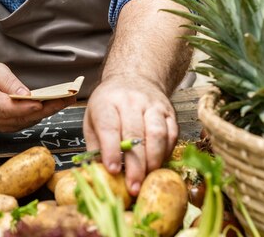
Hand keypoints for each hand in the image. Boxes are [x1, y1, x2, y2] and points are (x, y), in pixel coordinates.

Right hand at [0, 62, 76, 131]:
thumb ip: (7, 82)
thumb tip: (26, 94)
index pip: (6, 108)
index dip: (24, 107)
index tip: (40, 102)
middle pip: (22, 117)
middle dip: (47, 108)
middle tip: (67, 97)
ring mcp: (4, 125)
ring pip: (29, 121)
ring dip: (50, 110)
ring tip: (69, 97)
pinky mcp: (13, 126)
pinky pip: (30, 120)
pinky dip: (46, 112)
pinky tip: (60, 102)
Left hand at [83, 75, 177, 195]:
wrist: (133, 78)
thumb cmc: (108, 104)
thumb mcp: (92, 119)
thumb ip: (95, 145)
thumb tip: (98, 173)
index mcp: (107, 102)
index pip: (109, 127)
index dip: (111, 150)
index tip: (113, 170)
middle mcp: (130, 101)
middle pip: (135, 133)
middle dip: (135, 164)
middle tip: (133, 186)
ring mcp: (152, 105)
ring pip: (157, 133)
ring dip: (153, 160)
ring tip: (147, 178)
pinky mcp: (169, 112)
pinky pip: (171, 134)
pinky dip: (165, 153)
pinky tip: (158, 165)